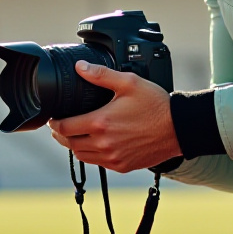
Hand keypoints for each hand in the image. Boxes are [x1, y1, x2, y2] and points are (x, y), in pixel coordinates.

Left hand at [47, 62, 181, 173]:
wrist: (178, 128)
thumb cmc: (156, 105)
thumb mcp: (129, 83)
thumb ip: (101, 75)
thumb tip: (80, 67)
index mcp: (101, 123)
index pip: (65, 127)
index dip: (55, 122)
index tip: (54, 118)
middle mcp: (103, 144)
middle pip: (69, 143)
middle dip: (61, 134)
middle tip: (59, 126)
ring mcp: (112, 157)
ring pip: (81, 156)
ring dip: (74, 146)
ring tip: (73, 136)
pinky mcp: (121, 165)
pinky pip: (97, 163)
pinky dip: (91, 155)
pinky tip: (93, 145)